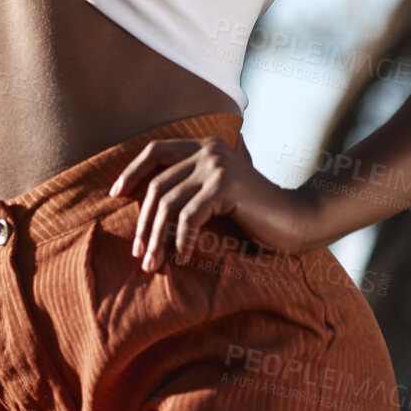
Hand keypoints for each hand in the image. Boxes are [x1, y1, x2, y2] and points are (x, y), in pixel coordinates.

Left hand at [109, 134, 320, 273]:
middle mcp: (208, 150)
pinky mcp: (224, 186)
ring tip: (153, 264)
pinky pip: (188, 218)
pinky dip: (180, 242)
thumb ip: (196, 186)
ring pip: (168, 204)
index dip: (131, 171)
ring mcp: (217, 166)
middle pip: (157, 185)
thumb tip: (156, 200)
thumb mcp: (221, 194)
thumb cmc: (257, 214)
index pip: (155, 151)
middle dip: (143, 222)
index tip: (114, 194)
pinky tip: (181, 259)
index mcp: (204, 146)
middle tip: (138, 254)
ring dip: (156, 238)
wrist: (296, 221)